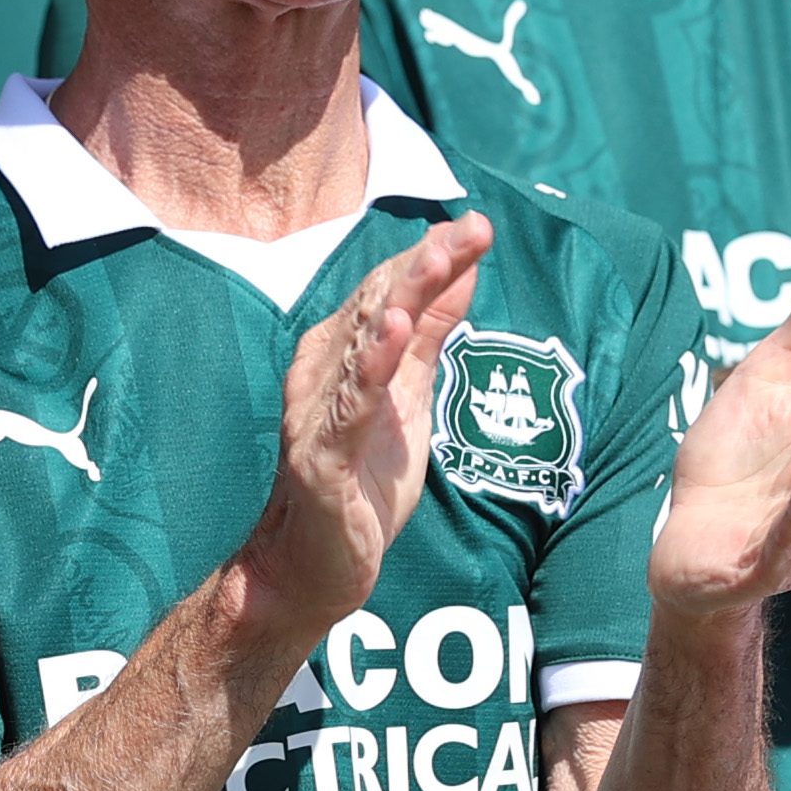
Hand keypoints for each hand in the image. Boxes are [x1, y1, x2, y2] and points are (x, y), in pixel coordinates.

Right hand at [235, 217, 487, 645]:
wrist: (312, 565)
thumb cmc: (362, 477)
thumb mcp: (411, 395)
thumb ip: (432, 332)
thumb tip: (461, 264)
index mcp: (344, 352)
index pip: (390, 290)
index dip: (432, 256)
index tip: (477, 225)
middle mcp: (323, 370)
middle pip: (378, 304)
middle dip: (424, 264)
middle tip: (470, 228)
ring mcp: (318, 412)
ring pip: (362, 344)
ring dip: (400, 299)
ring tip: (434, 260)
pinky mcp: (322, 458)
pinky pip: (348, 406)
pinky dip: (371, 367)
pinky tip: (395, 333)